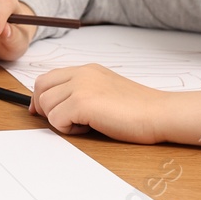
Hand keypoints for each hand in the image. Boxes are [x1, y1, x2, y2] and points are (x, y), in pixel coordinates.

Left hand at [31, 64, 169, 142]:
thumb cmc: (138, 109)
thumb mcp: (105, 91)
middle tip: (63, 122)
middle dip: (45, 108)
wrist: (160, 113)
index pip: (48, 78)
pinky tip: (90, 127)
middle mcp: (81, 74)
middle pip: (40, 88)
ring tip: (86, 123)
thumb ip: (82, 91)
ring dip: (60, 120)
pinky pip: (56, 120)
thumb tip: (54, 105)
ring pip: (46, 105)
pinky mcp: (82, 103)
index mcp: (87, 70)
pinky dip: (68, 129)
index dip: (41, 97)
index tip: (41, 111)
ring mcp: (80, 87)